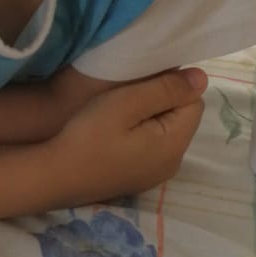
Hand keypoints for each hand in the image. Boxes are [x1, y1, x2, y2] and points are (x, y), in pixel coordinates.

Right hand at [53, 67, 206, 202]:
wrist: (55, 177)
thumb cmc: (89, 136)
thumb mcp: (127, 103)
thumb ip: (166, 88)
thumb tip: (201, 77)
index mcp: (175, 145)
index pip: (194, 102)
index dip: (171, 87)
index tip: (140, 85)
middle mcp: (173, 163)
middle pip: (182, 118)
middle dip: (161, 102)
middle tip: (126, 98)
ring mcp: (156, 175)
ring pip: (166, 132)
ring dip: (149, 118)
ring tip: (118, 115)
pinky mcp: (139, 179)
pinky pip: (152, 148)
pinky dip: (140, 135)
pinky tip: (114, 135)